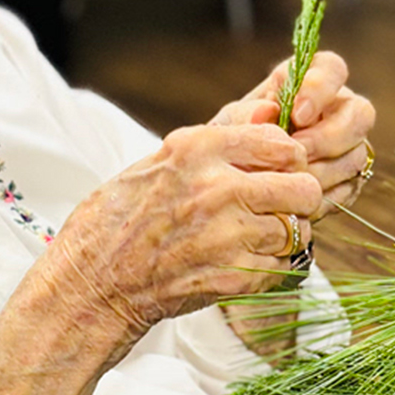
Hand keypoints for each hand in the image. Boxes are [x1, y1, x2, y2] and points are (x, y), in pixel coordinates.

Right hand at [44, 124, 322, 350]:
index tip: (276, 172)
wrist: (91, 284)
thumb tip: (270, 109)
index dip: (288, 160)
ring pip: (297, 231)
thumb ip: (221, 136)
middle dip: (298, 199)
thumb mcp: (160, 160)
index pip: (282, 143)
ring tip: (259, 240)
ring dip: (286, 237)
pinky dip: (273, 269)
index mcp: (196, 149)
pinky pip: (283, 269)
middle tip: (279, 209)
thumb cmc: (119, 219)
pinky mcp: (232, 278)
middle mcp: (216, 188)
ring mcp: (226, 236)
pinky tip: (247, 264)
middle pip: (303, 188)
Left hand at [212, 51, 375, 217]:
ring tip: (289, 179)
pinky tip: (296, 197)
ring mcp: (349, 144)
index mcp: (310, 81)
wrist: (237, 181)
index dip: (321, 88)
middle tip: (299, 152)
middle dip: (329, 137)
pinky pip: (349, 186)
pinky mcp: (350, 178)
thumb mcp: (230, 125)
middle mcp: (338, 109)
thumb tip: (268, 110)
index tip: (298, 114)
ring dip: (323, 170)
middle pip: (361, 113)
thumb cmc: (236, 142)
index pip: (332, 68)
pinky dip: (323, 194)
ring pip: (357, 154)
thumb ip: (245, 114)